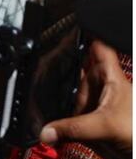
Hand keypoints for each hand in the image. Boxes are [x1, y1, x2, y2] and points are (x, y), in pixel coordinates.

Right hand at [41, 40, 131, 157]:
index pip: (99, 48)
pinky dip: (61, 121)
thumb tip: (46, 131)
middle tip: (45, 72)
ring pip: (73, 96)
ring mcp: (97, 107)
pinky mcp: (92, 124)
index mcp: (112, 79)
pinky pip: (71, 118)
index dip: (85, 36)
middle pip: (78, 73)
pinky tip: (53, 124)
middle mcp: (103, 90)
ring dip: (61, 100)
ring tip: (46, 100)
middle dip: (64, 75)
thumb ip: (73, 128)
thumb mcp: (105, 125)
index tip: (69, 28)